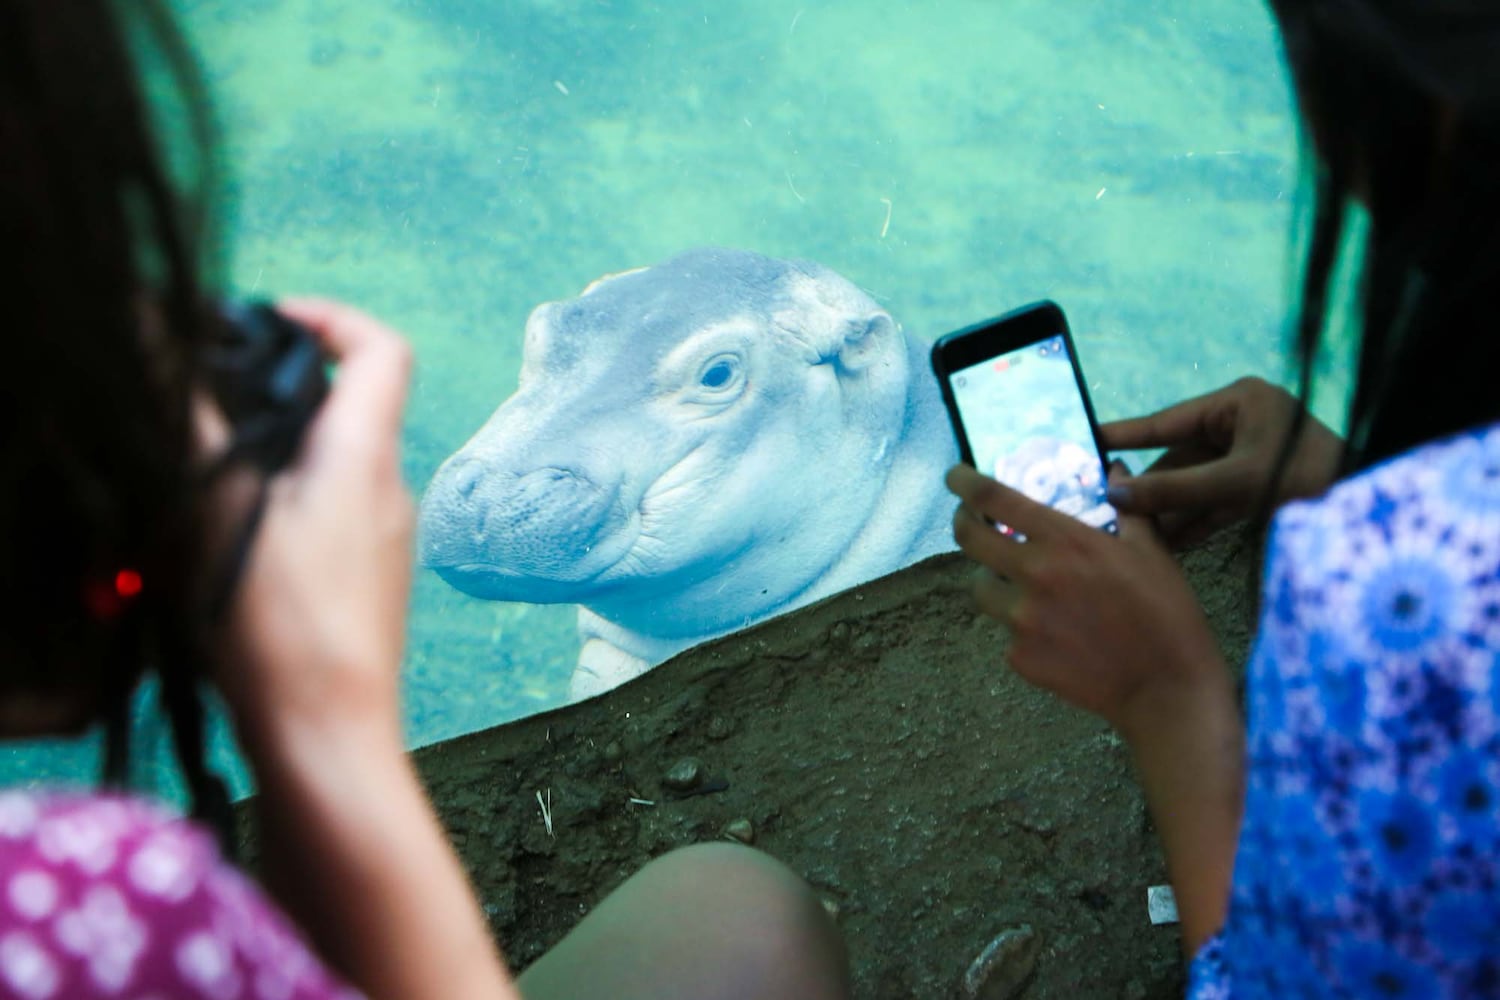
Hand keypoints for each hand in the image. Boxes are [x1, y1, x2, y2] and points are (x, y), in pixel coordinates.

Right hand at [212, 298, 415, 751]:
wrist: (328, 740)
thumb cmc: (284, 632)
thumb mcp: (222, 515)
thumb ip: (199, 427)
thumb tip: (169, 353)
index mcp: (366, 457)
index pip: (382, 349)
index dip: (331, 317)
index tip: (268, 319)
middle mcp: (389, 490)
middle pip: (346, 405)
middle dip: (273, 392)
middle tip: (206, 403)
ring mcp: (382, 540)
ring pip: (327, 464)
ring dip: (268, 455)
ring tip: (200, 480)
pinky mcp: (364, 582)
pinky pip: (325, 516)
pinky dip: (278, 506)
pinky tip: (224, 542)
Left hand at [945, 463, 1225, 734]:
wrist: (1165, 689)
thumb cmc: (1166, 614)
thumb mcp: (1152, 551)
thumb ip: (1125, 508)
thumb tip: (1112, 472)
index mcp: (1064, 541)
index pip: (994, 498)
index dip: (965, 482)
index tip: (955, 475)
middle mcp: (1033, 575)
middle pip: (969, 539)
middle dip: (963, 522)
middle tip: (971, 519)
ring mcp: (1021, 620)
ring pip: (980, 586)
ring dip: (991, 576)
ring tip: (1017, 580)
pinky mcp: (1019, 657)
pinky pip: (1004, 629)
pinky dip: (1019, 623)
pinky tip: (1051, 628)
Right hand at [1101, 376, 1343, 547]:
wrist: (1371, 511)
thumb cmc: (1308, 477)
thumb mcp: (1237, 482)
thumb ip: (1175, 490)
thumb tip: (1116, 495)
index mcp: (1238, 404)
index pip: (1168, 421)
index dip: (1127, 434)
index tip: (1086, 439)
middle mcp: (1241, 426)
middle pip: (1178, 457)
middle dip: (1147, 488)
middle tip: (1104, 506)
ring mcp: (1250, 459)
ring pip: (1193, 485)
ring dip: (1165, 511)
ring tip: (1126, 533)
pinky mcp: (1259, 490)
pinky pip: (1213, 504)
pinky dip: (1191, 523)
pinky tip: (1162, 544)